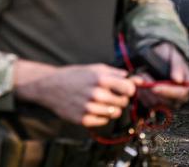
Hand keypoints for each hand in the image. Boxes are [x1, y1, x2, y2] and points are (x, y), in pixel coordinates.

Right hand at [13, 60, 134, 127]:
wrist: (50, 87)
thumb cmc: (75, 76)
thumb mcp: (96, 68)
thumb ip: (117, 73)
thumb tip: (137, 79)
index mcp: (101, 79)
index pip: (129, 88)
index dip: (130, 89)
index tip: (126, 89)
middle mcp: (96, 94)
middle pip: (124, 102)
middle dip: (121, 98)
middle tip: (112, 94)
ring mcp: (89, 108)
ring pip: (115, 113)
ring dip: (112, 108)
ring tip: (102, 101)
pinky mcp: (83, 120)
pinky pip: (104, 121)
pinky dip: (102, 115)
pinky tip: (94, 108)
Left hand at [133, 42, 188, 109]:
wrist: (158, 57)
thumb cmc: (169, 57)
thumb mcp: (175, 57)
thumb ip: (178, 67)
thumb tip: (179, 79)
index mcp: (188, 86)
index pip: (181, 94)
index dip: (168, 91)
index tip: (155, 87)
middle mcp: (180, 97)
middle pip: (169, 102)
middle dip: (154, 91)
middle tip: (144, 77)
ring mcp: (168, 102)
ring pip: (157, 104)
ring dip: (146, 92)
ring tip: (140, 77)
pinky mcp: (157, 104)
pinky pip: (148, 105)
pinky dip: (142, 95)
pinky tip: (139, 84)